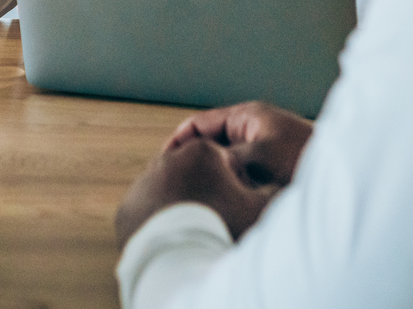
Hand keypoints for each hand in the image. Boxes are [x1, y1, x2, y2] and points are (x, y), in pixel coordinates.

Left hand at [116, 138, 279, 247]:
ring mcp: (144, 183)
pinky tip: (178, 237)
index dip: (239, 185)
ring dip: (185, 206)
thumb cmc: (221, 229)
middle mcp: (167, 160)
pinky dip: (162, 221)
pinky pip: (151, 212)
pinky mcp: (129, 207)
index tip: (241, 206)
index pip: (227, 163)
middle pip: (197, 175)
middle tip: (220, 220)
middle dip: (210, 193)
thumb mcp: (259, 208)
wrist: (178, 261)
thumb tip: (283, 185)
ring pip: (172, 192)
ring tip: (199, 232)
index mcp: (201, 151)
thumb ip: (273, 191)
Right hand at [166, 101, 313, 186]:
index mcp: (247, 116)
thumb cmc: (305, 158)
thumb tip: (201, 164)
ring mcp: (262, 146)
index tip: (163, 162)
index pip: (199, 123)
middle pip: (210, 142)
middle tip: (173, 181)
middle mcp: (253, 128)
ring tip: (194, 193)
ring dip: (212, 174)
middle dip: (193, 159)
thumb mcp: (258, 155)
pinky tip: (223, 200)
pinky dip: (229, 183)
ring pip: (225, 160)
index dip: (179, 142)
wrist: (346, 171)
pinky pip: (240, 172)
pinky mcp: (272, 165)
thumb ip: (226, 157)